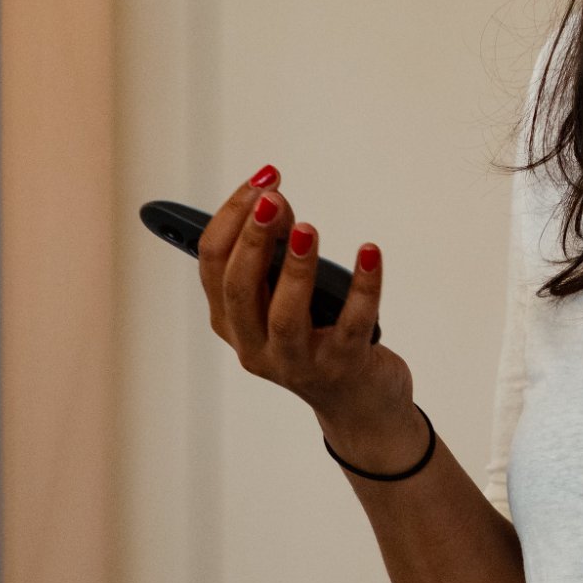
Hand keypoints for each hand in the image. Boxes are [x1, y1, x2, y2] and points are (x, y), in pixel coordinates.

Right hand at [198, 166, 422, 470]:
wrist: (359, 402)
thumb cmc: (317, 334)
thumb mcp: (290, 292)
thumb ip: (280, 248)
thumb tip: (276, 202)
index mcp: (231, 323)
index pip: (212, 266)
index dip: (231, 217)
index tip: (260, 179)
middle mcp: (255, 348)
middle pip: (239, 290)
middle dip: (253, 239)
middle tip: (272, 197)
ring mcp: (298, 363)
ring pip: (285, 316)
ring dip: (294, 269)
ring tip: (307, 228)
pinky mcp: (343, 367)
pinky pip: (353, 324)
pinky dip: (363, 287)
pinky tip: (370, 252)